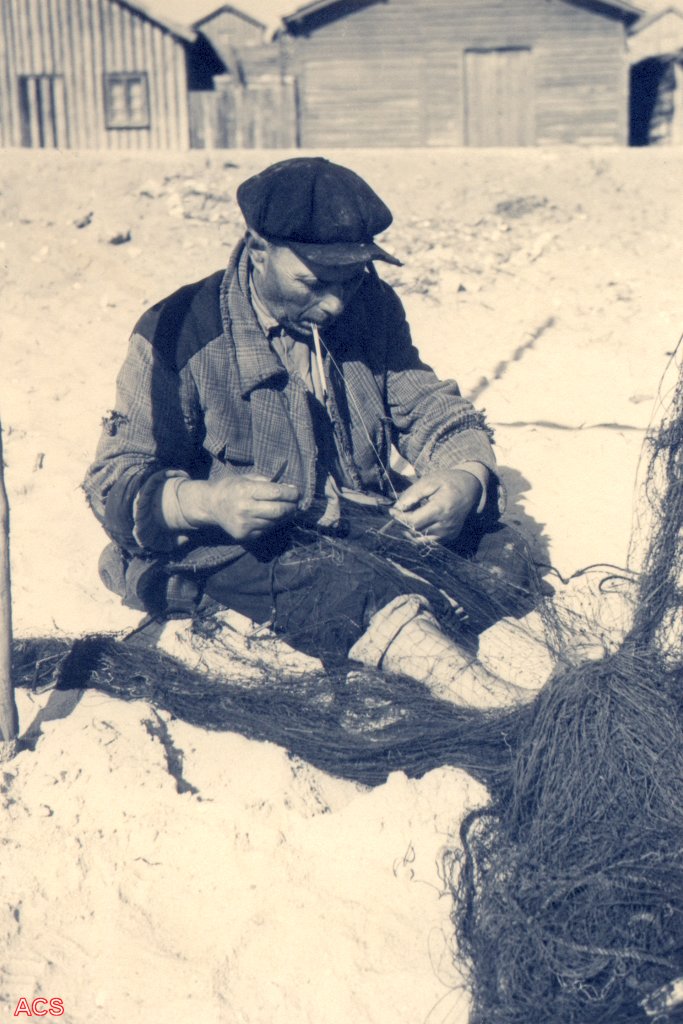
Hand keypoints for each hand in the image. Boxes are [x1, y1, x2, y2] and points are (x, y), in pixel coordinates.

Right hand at [178, 473, 299, 541]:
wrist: (210, 505)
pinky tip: (269, 517)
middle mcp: (245, 509)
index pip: (276, 493)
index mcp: (245, 490)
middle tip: (295, 503)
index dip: (291, 493)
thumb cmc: (231, 487)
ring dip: (284, 516)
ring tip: (284, 509)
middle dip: (292, 507)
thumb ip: (268, 483)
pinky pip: (266, 530)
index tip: (297, 492)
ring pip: (275, 522)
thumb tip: (291, 489)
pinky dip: (272, 523)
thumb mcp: (247, 478)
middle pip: (279, 510)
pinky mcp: (244, 535)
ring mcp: (244, 524)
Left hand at [389, 469, 481, 541]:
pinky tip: (419, 522)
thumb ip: (413, 494)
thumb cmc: (449, 482)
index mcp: (441, 509)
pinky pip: (430, 540)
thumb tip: (398, 507)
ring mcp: (449, 532)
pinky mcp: (451, 536)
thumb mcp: (430, 481)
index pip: (413, 521)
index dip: (400, 517)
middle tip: (401, 511)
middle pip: (416, 530)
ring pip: (421, 538)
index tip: (392, 510)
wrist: (471, 489)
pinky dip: (421, 534)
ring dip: (412, 529)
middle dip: (404, 522)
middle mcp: (446, 524)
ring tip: (410, 516)